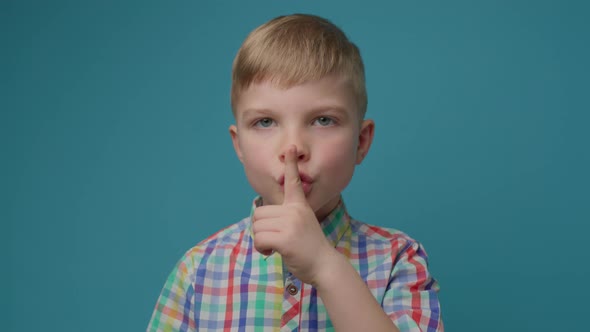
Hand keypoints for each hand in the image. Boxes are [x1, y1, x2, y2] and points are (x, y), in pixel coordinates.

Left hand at [252, 145, 335, 284]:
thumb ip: (285, 217)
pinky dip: (261, 249)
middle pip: (259, 213)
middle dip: (261, 228)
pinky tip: (272, 253)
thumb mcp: (301, 224)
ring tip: (275, 247)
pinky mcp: (285, 239)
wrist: (325, 265)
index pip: (293, 181)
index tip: (291, 148)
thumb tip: (260, 218)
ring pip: (257, 227)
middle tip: (274, 239)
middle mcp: (295, 211)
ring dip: (261, 240)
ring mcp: (290, 224)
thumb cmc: (310, 248)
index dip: (291, 164)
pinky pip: (260, 239)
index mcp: (299, 205)